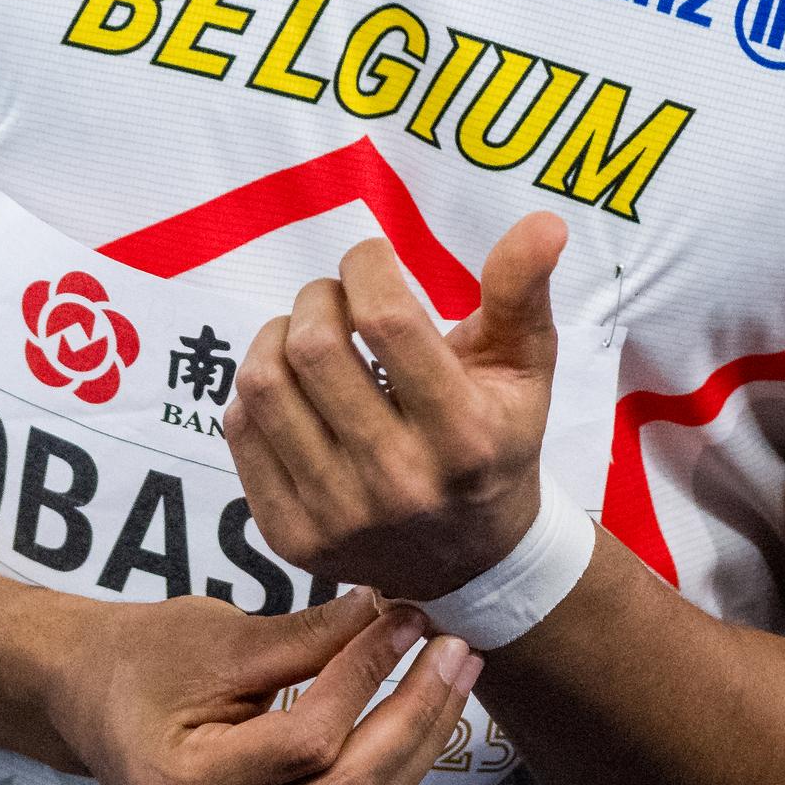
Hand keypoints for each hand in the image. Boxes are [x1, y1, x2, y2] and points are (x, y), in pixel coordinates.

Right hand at [39, 585, 482, 784]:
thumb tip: (395, 610)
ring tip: (453, 676)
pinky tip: (418, 714)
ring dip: (416, 744)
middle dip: (414, 717)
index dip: (368, 678)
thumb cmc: (142, 656)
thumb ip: (307, 635)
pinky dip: (388, 766)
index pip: (306, 742)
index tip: (409, 616)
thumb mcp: (217, 635)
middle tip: (459, 649)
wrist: (88, 698)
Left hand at [223, 211, 567, 605]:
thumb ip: (522, 292)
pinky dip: (258, 390)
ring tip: (307, 335)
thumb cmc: (497, 442)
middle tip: (338, 298)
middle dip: (319, 296)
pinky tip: (294, 390)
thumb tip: (544, 221)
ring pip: (264, 385)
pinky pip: (239, 432)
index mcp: (463, 436)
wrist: (472, 563)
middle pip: (313, 348)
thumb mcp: (524, 368)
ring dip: (277, 335)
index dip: (366, 265)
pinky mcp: (291, 537)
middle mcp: (399, 483)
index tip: (371, 260)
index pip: (385, 319)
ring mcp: (338, 518)